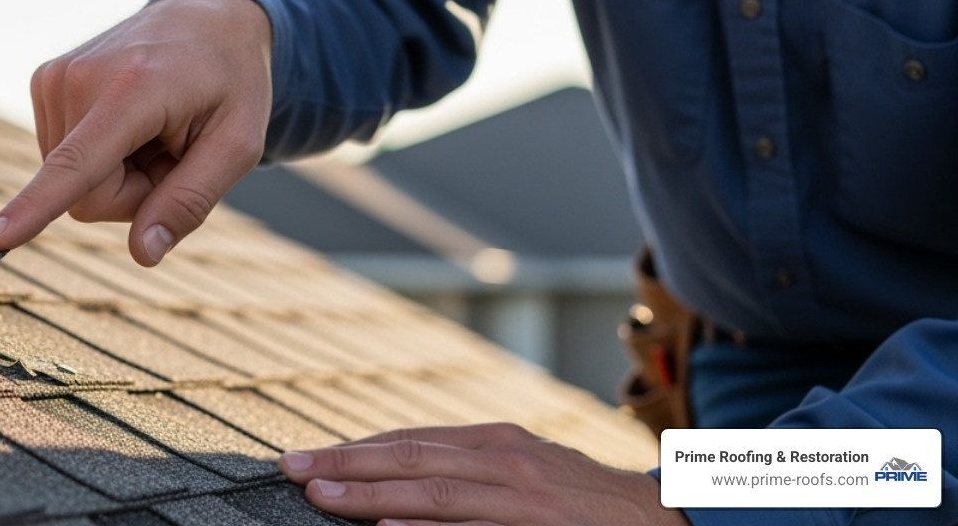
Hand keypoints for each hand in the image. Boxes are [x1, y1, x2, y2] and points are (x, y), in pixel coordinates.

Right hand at [0, 0, 272, 265]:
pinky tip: (131, 121)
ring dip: (119, 171)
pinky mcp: (44, 82)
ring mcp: (54, 76)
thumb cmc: (230, 83)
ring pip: (69, 182)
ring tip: (154, 129)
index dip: (34, 207)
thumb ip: (190, 201)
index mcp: (133, 89)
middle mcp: (80, 76)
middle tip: (172, 148)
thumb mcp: (238, 145)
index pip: (76, 164)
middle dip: (133, 191)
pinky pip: (62, 159)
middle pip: (85, 195)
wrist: (208, 17)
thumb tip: (142, 254)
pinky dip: (101, 153)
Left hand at [278, 424, 689, 525]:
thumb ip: (470, 466)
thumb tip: (398, 473)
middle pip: (411, 458)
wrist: (666, 520)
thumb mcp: (527, 467)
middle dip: (346, 463)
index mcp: (497, 441)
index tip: (308, 457)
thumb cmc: (584, 500)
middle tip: (292, 468)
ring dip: (371, 494)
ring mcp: (524, 499)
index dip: (357, 449)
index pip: (411, 440)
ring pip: (434, 492)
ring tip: (322, 496)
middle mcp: (507, 461)